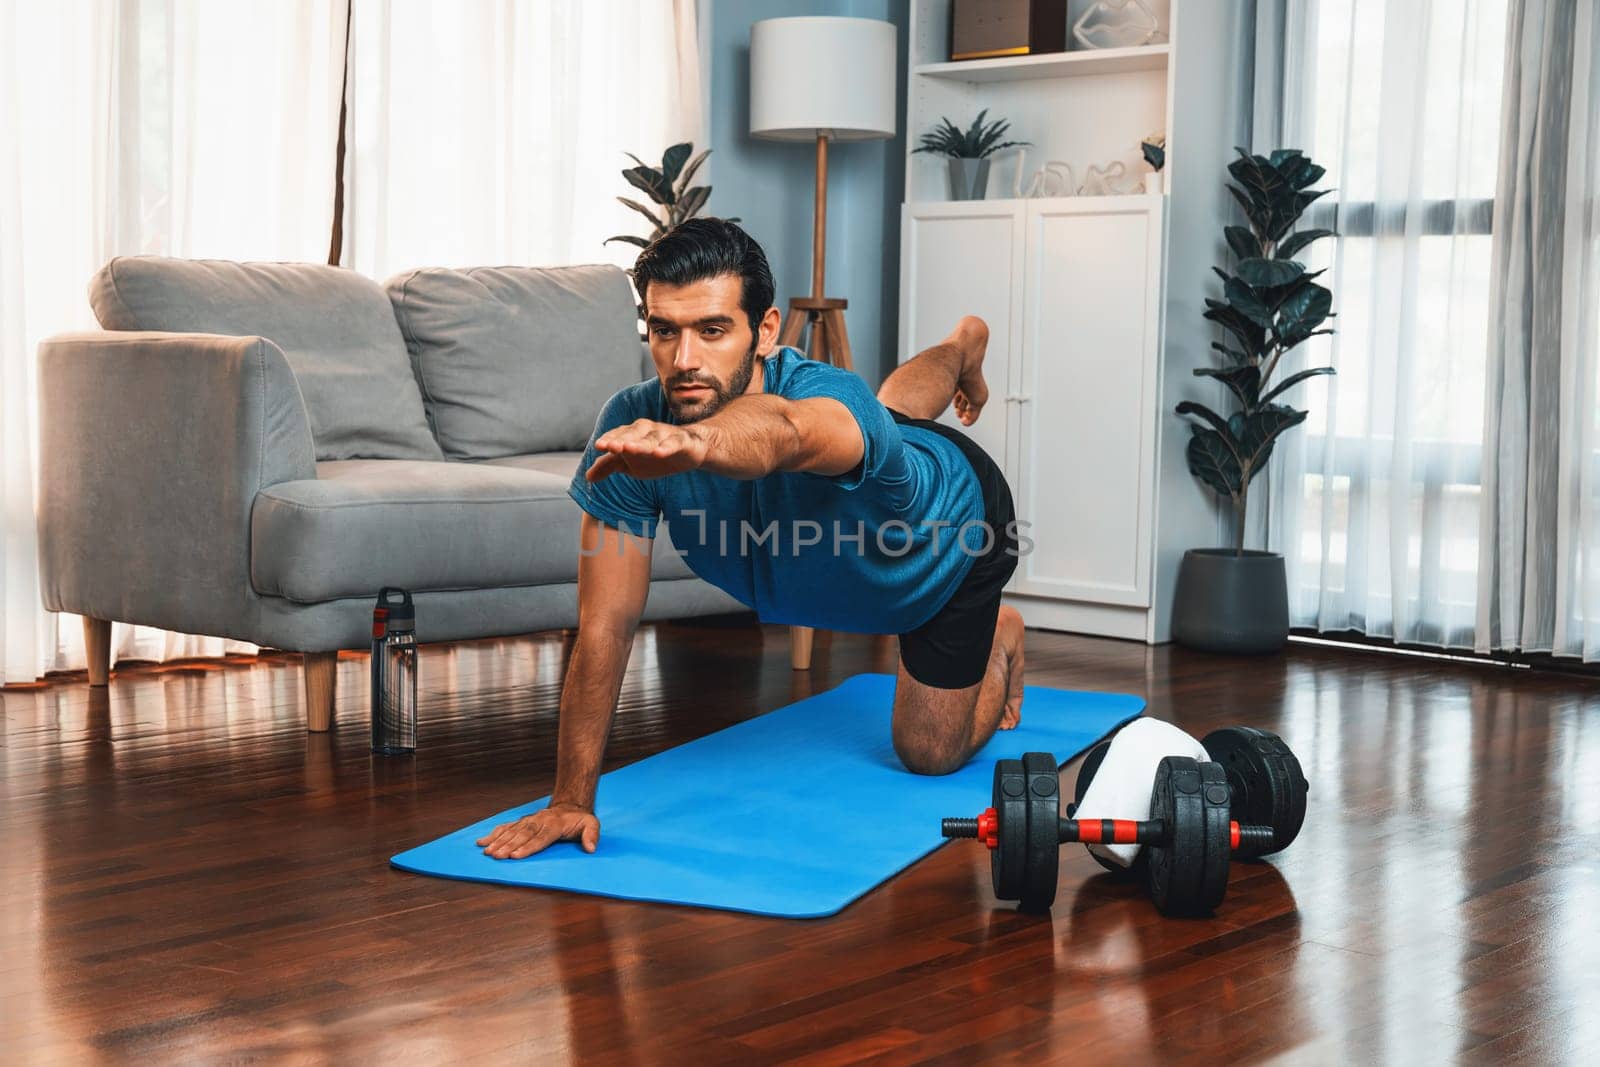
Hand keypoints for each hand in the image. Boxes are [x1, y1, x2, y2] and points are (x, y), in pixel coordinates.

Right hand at [476, 802, 599, 859]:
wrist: (569, 806)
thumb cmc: (579, 820)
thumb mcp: (592, 824)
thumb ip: (592, 835)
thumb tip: (591, 848)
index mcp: (554, 824)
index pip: (540, 837)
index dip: (528, 847)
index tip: (515, 856)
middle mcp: (539, 821)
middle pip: (522, 834)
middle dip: (508, 845)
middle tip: (496, 856)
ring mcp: (529, 821)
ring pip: (512, 831)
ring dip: (498, 841)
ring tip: (487, 851)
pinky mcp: (522, 822)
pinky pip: (506, 827)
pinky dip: (493, 834)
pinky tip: (482, 842)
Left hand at [586, 419, 708, 481]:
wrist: (690, 451)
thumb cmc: (655, 454)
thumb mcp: (631, 463)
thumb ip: (609, 466)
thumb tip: (588, 477)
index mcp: (632, 433)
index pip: (618, 435)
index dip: (609, 440)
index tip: (599, 446)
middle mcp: (647, 430)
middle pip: (633, 434)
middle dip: (622, 439)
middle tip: (611, 447)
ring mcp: (665, 434)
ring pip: (652, 438)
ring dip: (640, 443)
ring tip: (629, 449)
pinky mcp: (682, 441)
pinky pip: (674, 443)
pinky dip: (667, 447)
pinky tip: (659, 454)